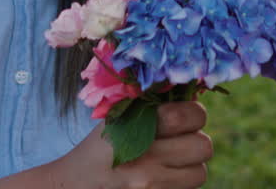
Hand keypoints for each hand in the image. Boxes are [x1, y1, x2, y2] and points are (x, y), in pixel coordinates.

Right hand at [63, 101, 211, 188]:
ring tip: (171, 162)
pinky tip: (162, 178)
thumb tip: (192, 95)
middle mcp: (146, 160)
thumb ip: (150, 105)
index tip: (187, 115)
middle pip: (203, 145)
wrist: (73, 187)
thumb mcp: (116, 119)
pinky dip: (179, 183)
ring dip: (190, 166)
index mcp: (135, 129)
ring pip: (199, 172)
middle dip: (194, 140)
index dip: (195, 114)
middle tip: (180, 140)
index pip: (191, 115)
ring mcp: (151, 187)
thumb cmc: (97, 150)